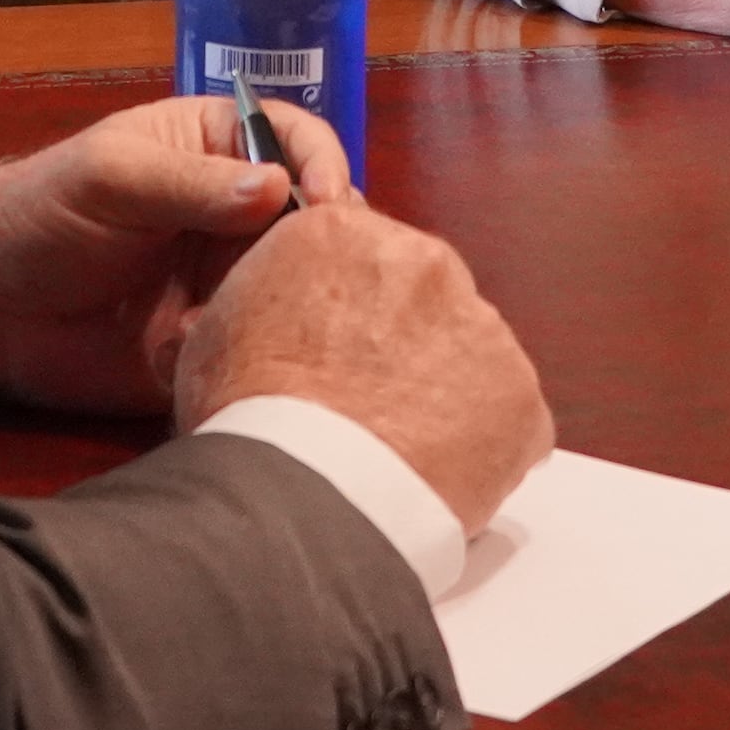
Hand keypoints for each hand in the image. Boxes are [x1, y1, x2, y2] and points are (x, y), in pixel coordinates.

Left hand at [0, 93, 343, 413]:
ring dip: (311, 304)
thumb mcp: (109, 178)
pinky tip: (276, 366)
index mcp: (216, 151)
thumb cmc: (40, 211)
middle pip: (313, 222)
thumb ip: (189, 184)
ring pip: (298, 289)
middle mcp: (234, 217)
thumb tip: (279, 190)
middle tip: (342, 274)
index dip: (325, 165)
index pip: (295, 142)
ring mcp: (226, 284)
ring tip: (320, 324)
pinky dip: (273, 358)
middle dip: (335, 244)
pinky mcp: (212, 346)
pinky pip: (260, 351)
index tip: (333, 205)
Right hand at [173, 198, 553, 531]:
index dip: (348, 301)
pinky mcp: (518, 393)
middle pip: (422, 293)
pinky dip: (483, 443)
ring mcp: (480, 325)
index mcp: (343, 232)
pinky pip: (509, 417)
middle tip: (367, 399)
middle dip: (402, 339)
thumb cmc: (252, 419)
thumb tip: (243, 315)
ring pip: (469, 352)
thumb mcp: (211, 336)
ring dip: (444, 388)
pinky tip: (437, 473)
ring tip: (399, 445)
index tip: (336, 342)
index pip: (359, 249)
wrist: (305, 496)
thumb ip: (249, 302)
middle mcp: (421, 261)